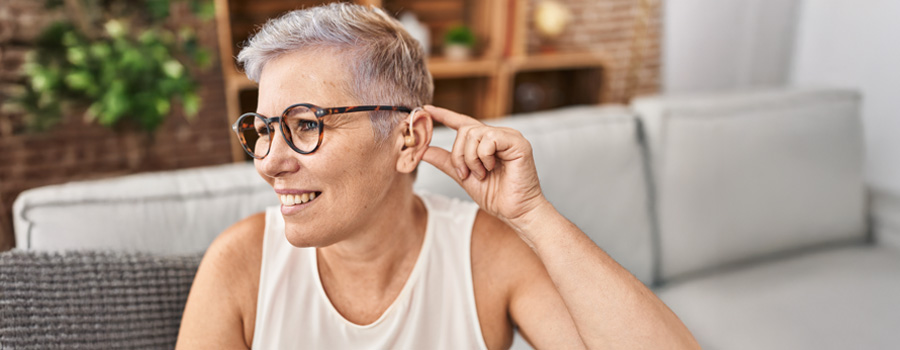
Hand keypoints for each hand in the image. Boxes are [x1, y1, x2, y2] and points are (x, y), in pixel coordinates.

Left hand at [421, 105, 548, 232]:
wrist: (515, 211)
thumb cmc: (496, 196)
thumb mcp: (463, 176)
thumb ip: (446, 161)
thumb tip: (424, 150)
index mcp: (486, 142)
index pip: (463, 123)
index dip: (445, 115)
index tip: (427, 110)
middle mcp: (498, 135)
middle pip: (465, 130)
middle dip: (458, 155)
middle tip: (466, 173)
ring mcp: (509, 137)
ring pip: (474, 134)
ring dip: (471, 158)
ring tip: (482, 173)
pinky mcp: (517, 142)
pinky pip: (489, 139)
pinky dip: (484, 157)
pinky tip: (491, 168)